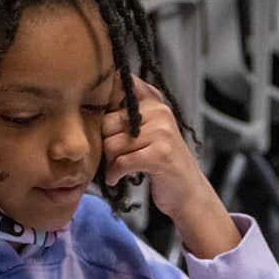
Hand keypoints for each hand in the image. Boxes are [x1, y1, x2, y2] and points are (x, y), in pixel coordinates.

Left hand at [102, 73, 239, 257]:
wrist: (189, 193)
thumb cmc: (163, 163)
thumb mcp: (148, 131)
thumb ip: (126, 114)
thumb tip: (90, 106)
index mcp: (154, 102)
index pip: (120, 86)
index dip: (104, 103)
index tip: (107, 124)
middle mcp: (159, 112)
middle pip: (107, 122)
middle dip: (105, 144)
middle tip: (113, 157)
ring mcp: (162, 133)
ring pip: (112, 144)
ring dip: (109, 162)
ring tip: (117, 169)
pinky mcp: (160, 155)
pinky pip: (122, 162)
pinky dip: (114, 174)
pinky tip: (117, 178)